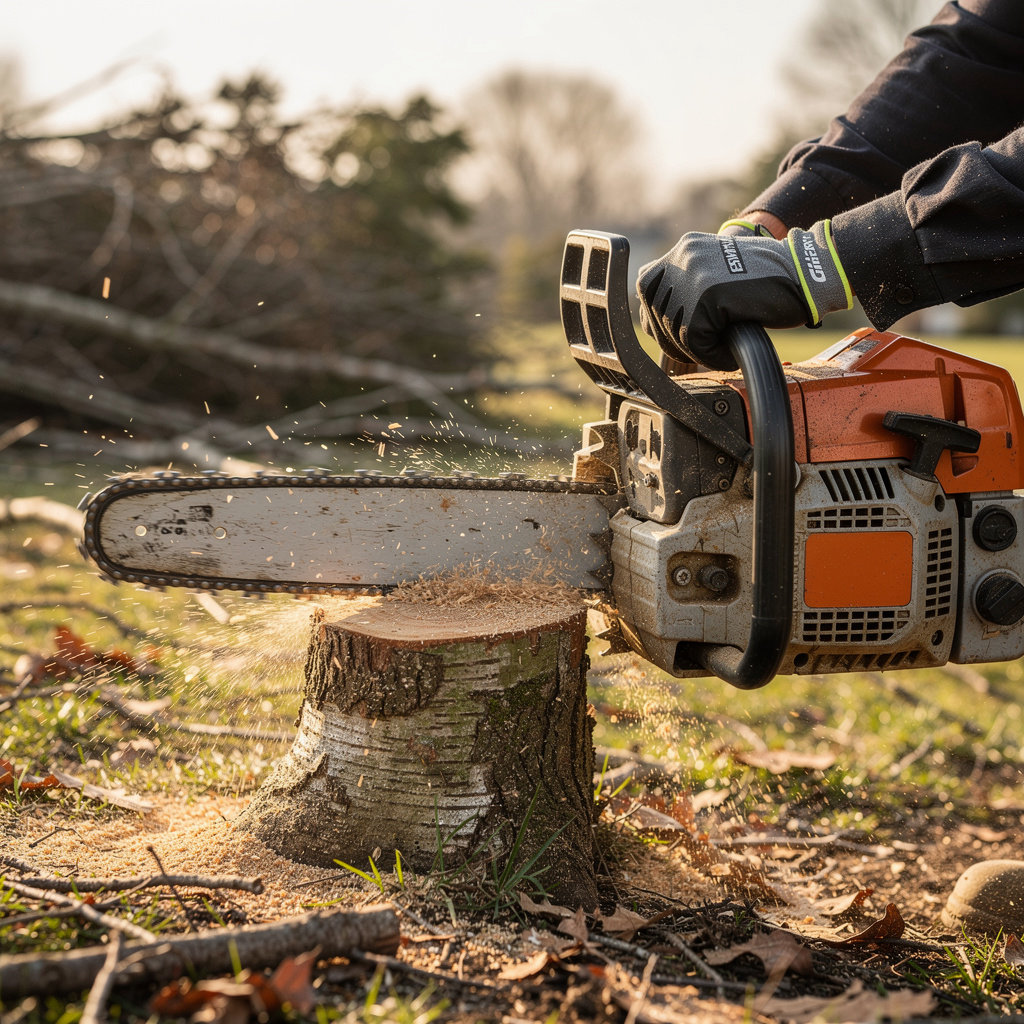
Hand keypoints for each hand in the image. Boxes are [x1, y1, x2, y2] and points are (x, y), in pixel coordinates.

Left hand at [636, 220, 851, 370]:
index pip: (646, 293)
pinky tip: (730, 351)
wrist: (807, 274)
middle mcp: (683, 256)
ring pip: (674, 330)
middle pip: (655, 314)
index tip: (683, 336)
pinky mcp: (709, 295)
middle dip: (676, 340)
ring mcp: (695, 273)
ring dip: (696, 349)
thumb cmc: (768, 283)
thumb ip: (687, 288)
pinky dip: (711, 354)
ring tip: (721, 348)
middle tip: (706, 348)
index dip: (660, 321)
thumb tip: (657, 321)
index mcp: (683, 249)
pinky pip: (695, 340)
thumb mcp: (718, 274)